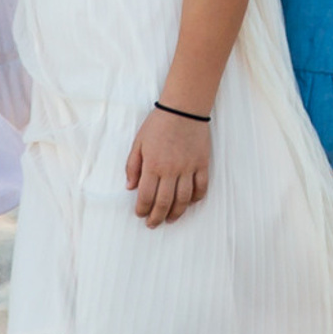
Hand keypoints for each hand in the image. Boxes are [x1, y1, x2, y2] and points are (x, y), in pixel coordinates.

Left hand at [125, 107, 211, 225]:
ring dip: (176, 213)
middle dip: (157, 217)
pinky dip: (196, 198)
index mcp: (153, 165)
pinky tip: (190, 203)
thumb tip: (130, 187)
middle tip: (153, 224)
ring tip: (170, 219)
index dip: (142, 209)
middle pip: (164, 202)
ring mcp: (188, 168)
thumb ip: (133, 166)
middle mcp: (171, 170)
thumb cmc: (158, 124)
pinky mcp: (202, 164)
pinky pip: (201, 187)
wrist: (184, 109)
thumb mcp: (138, 142)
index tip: (140, 214)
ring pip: (183, 199)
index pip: (146, 196)